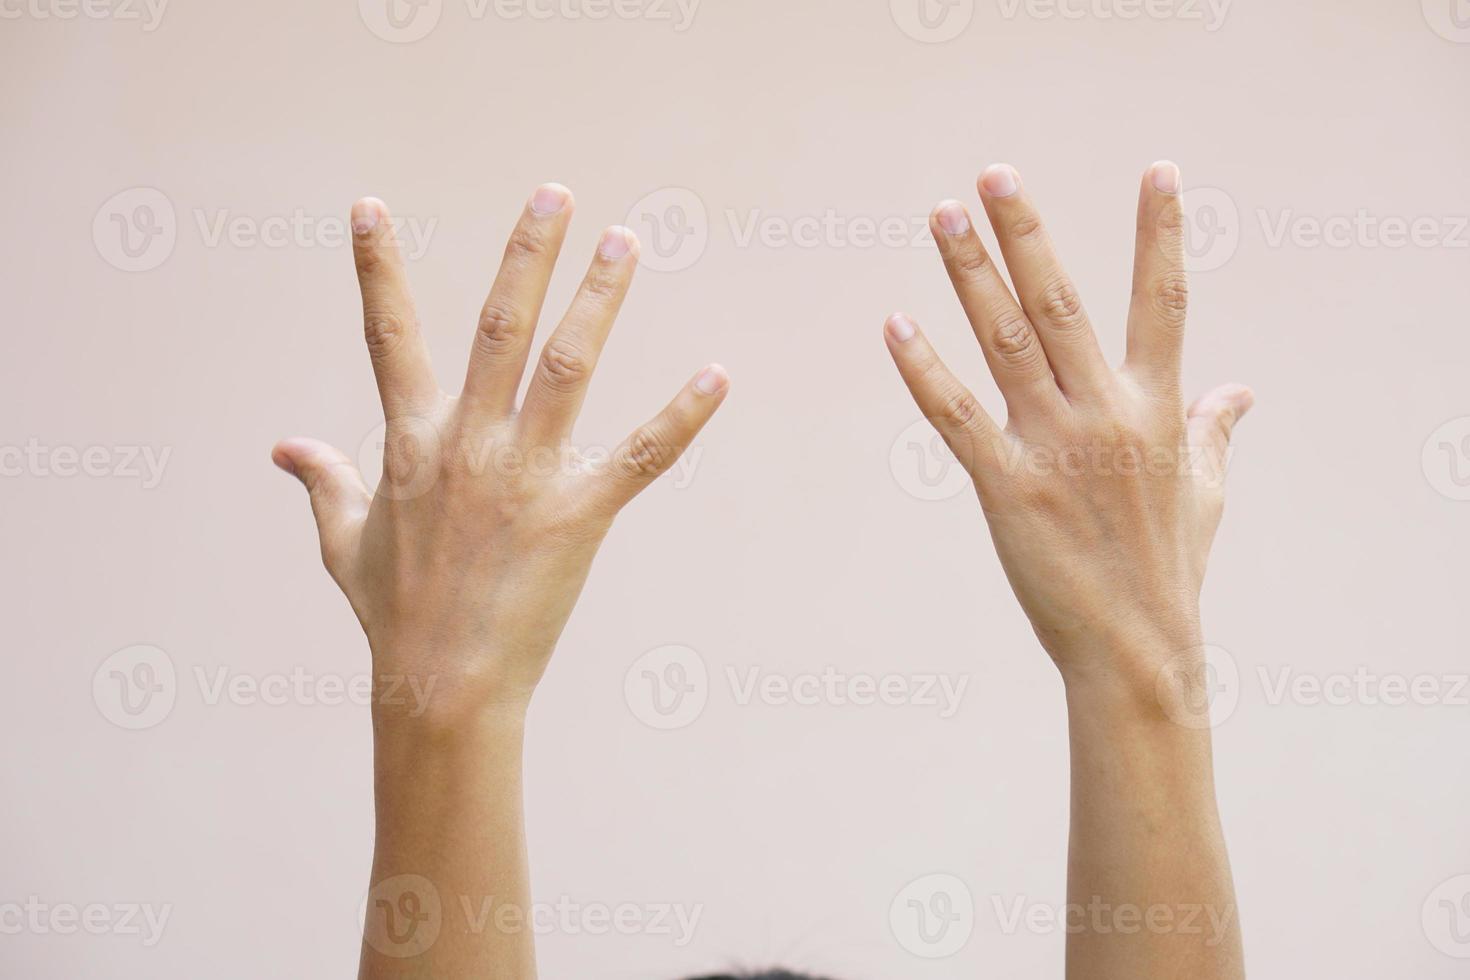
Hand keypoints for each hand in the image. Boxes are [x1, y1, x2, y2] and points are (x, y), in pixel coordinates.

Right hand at [272, 187, 728, 720]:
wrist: (439, 688)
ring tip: (626, 243)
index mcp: (410, 443)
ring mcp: (523, 476)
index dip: (377, 269)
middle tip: (557, 195)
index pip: (387, 338)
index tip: (371, 206)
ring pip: (565, 366)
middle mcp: (467, 445)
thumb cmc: (393, 616)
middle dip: (527, 256)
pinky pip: (639, 457)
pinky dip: (681, 417)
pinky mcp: (577, 515)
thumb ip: (322, 483)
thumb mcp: (343, 543)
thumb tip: (284, 446)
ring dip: (598, 301)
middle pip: (498, 328)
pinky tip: (717, 376)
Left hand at [885, 162, 1250, 692]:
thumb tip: (1243, 391)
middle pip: (1062, 305)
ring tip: (942, 217)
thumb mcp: (1205, 493)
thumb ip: (1215, 431)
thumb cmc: (1170, 569)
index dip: (1161, 235)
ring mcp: (1054, 448)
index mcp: (1159, 410)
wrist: (1136, 650)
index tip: (1159, 172)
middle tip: (994, 176)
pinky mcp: (1007, 488)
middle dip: (1028, 235)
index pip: (1165, 304)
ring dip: (971, 276)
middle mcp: (1106, 416)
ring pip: (1006, 343)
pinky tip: (896, 325)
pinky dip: (924, 370)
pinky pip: (957, 417)